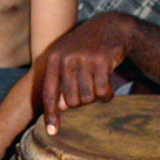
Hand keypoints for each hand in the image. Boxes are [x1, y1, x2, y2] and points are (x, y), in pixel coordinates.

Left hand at [41, 13, 134, 133]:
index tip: (53, 132)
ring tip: (99, 84)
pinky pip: (103, 92)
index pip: (49, 94)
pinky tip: (109, 87)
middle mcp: (66, 59)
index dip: (51, 115)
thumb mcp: (68, 60)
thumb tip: (62, 107)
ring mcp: (84, 59)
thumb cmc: (85, 48)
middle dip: (82, 101)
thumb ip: (62, 82)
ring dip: (96, 98)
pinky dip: (108, 95)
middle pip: (71, 101)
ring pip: (88, 98)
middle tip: (89, 89)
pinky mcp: (102, 61)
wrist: (110, 26)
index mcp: (54, 60)